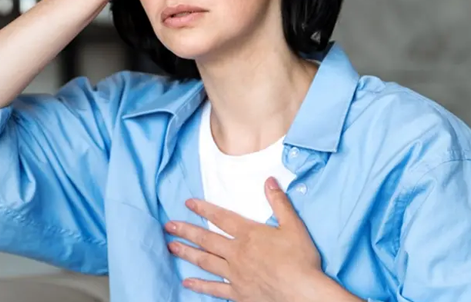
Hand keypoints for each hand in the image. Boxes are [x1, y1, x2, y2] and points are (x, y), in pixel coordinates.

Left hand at [164, 177, 357, 301]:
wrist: (302, 292)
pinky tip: (187, 283)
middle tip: (169, 226)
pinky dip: (200, 286)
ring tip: (172, 247)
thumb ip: (279, 202)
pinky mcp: (238, 293)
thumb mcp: (293, 226)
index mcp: (249, 234)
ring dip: (187, 253)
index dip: (204, 209)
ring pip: (206, 262)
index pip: (222, 217)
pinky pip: (215, 288)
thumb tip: (269, 181)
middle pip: (207, 239)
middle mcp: (237, 253)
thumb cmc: (300, 259)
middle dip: (186, 231)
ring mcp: (235, 274)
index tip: (188, 203)